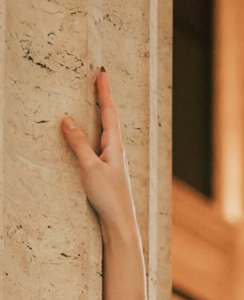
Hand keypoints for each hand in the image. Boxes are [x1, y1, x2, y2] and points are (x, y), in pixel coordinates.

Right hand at [60, 71, 137, 237]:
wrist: (120, 225)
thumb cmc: (109, 197)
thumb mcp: (90, 167)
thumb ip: (78, 143)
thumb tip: (67, 119)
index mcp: (115, 146)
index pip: (109, 112)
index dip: (105, 92)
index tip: (102, 74)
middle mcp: (117, 152)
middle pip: (110, 119)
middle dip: (104, 99)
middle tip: (99, 81)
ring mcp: (114, 162)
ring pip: (106, 132)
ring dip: (102, 115)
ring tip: (97, 100)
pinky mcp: (109, 172)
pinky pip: (100, 145)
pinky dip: (96, 133)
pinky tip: (94, 136)